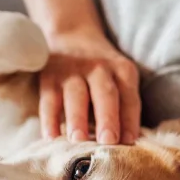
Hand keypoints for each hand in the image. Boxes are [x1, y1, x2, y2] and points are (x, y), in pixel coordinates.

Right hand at [39, 28, 140, 144]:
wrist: (72, 36)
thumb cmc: (102, 73)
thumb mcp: (119, 79)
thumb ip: (123, 107)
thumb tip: (126, 143)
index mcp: (123, 70)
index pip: (129, 98)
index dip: (130, 120)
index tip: (129, 142)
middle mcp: (99, 68)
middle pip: (105, 94)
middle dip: (107, 117)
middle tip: (108, 141)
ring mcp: (72, 71)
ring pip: (75, 96)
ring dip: (77, 119)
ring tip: (78, 140)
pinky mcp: (49, 76)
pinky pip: (49, 100)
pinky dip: (49, 119)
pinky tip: (50, 137)